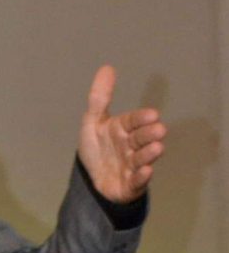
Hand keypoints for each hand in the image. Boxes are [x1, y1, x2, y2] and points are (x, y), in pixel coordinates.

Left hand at [78, 65, 165, 202]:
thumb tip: (107, 67)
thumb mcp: (93, 122)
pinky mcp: (130, 185)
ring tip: (157, 148)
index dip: (141, 118)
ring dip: (149, 154)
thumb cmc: (97, 148)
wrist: (92, 179)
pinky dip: (141, 177)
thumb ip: (100, 98)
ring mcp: (131, 166)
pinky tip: (146, 171)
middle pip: (140, 139)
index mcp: (121, 129)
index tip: (152, 114)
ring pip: (142, 159)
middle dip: (149, 134)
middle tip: (159, 129)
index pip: (132, 121)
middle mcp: (129, 146)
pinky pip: (136, 181)